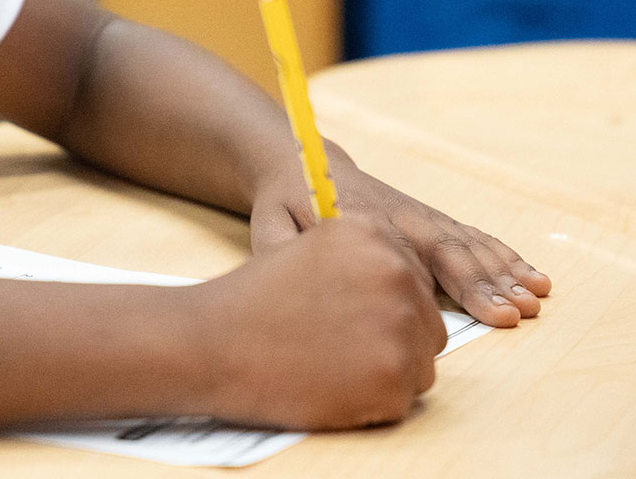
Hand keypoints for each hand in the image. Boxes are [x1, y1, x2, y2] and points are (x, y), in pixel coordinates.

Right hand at [186, 216, 445, 429]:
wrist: (211, 340)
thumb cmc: (252, 300)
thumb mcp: (305, 247)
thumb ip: (358, 258)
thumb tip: (396, 286)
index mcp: (374, 233)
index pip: (412, 281)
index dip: (382, 308)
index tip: (350, 319)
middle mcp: (396, 272)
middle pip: (425, 322)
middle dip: (391, 340)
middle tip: (338, 348)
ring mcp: (399, 325)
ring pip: (420, 363)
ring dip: (385, 372)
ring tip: (331, 365)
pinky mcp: (394, 376)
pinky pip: (404, 399)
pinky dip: (374, 402)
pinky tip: (331, 386)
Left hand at [248, 146, 552, 327]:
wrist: (305, 159)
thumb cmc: (286, 201)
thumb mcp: (269, 224)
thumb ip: (281, 251)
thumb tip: (298, 277)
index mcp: (361, 222)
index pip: (405, 258)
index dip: (437, 286)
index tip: (464, 308)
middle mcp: (399, 218)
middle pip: (446, 252)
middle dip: (483, 283)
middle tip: (515, 311)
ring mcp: (420, 216)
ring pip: (468, 245)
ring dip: (503, 272)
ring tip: (536, 296)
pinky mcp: (431, 219)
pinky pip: (474, 237)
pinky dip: (505, 256)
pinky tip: (534, 275)